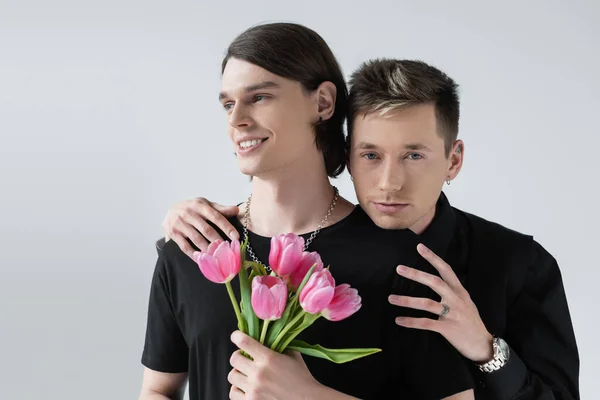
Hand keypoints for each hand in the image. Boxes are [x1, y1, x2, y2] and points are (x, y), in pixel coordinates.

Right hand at [162, 197, 238, 257]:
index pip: (216, 216)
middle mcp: (188, 213)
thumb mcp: (205, 205)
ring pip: (196, 239)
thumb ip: (220, 209)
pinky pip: (185, 246)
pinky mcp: (173, 233)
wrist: (170, 211)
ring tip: (218, 256)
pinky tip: (202, 259)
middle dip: (218, 240)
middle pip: (206, 229)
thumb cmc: (192, 208)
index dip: (226, 227)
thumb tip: (236, 210)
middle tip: (228, 250)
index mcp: (199, 205)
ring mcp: (179, 223)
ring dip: (208, 249)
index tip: (236, 237)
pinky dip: (194, 254)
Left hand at [228, 331, 324, 399]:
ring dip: (238, 373)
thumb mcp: (293, 355)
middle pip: (234, 359)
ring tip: (247, 374)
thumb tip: (266, 336)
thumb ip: (278, 345)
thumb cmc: (302, 378)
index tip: (236, 336)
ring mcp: (254, 389)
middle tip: (245, 358)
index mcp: (268, 358)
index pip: (244, 342)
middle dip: (239, 356)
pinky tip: (246, 387)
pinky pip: (233, 392)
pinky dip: (238, 389)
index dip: (236, 336)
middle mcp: (259, 373)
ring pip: (232, 375)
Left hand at [389, 244, 493, 362]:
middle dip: (416, 274)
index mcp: (460, 291)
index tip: (419, 247)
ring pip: (426, 303)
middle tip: (399, 268)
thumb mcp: (466, 303)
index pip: (446, 270)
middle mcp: (456, 300)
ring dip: (407, 300)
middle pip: (434, 282)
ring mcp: (452, 314)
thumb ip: (452, 292)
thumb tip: (436, 282)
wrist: (483, 345)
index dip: (433, 258)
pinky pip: (426, 323)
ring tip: (391, 298)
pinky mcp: (448, 329)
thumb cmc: (472, 323)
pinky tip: (399, 320)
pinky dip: (411, 321)